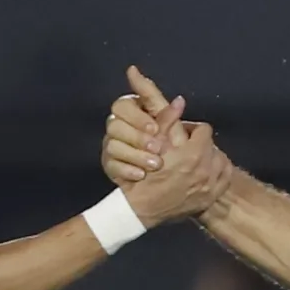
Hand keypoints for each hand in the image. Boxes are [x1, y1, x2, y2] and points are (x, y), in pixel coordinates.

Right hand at [101, 65, 185, 186]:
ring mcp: (114, 145)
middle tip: (158, 148)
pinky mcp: (111, 164)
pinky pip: (110, 164)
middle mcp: (122, 126)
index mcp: (137, 113)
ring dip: (136, 155)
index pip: (125, 104)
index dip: (138, 116)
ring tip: (155, 164)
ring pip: (112, 144)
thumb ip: (171, 117)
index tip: (154, 129)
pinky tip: (141, 174)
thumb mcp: (176, 136)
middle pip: (114, 123)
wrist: (169, 189)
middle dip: (137, 137)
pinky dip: (127, 169)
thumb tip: (178, 100)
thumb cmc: (174, 159)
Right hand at [124, 121, 232, 225]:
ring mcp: (210, 186)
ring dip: (211, 158)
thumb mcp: (153, 144)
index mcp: (194, 153)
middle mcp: (206, 170)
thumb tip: (180, 101)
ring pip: (221, 161)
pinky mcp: (210, 199)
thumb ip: (167, 119)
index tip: (183, 135)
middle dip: (201, 144)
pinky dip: (218, 173)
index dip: (192, 130)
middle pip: (213, 145)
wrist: (141, 209)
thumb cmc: (143, 175)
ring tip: (197, 160)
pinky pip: (225, 179)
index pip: (204, 130)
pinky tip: (206, 173)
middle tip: (188, 148)